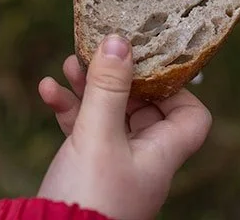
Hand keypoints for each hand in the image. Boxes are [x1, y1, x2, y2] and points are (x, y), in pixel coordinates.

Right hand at [36, 36, 211, 219]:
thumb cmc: (89, 198)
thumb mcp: (97, 135)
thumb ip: (108, 88)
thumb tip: (119, 40)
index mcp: (161, 154)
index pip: (191, 115)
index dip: (175, 87)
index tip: (148, 63)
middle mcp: (143, 161)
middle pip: (142, 107)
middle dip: (117, 77)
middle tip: (97, 54)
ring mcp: (115, 166)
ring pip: (108, 115)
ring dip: (89, 88)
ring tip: (67, 65)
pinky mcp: (87, 171)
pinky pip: (83, 132)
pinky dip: (69, 109)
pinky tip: (48, 91)